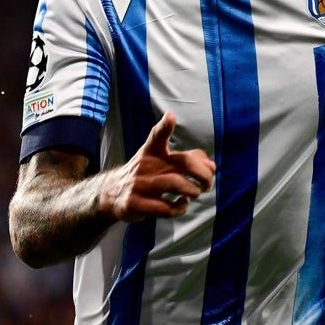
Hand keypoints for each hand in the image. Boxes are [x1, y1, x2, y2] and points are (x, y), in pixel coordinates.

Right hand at [98, 111, 215, 221]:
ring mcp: (140, 185)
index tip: (170, 116)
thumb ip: (188, 160)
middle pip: (182, 162)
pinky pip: (165, 208)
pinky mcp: (135, 204)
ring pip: (175, 184)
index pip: (156, 136)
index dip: (164, 126)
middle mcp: (146, 165)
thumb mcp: (160, 162)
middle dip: (203, 173)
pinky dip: (180, 208)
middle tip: (207, 183)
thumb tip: (212, 166)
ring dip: (193, 190)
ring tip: (195, 193)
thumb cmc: (145, 175)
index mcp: (151, 152)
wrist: (111, 193)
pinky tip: (182, 204)